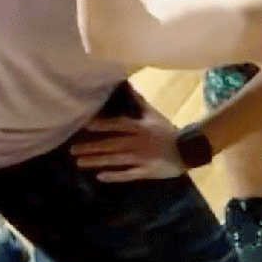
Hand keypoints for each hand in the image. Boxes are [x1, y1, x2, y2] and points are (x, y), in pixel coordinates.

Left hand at [70, 99, 185, 182]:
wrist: (189, 149)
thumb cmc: (168, 131)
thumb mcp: (154, 115)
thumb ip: (138, 102)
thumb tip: (125, 85)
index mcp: (140, 127)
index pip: (117, 125)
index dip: (101, 124)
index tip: (83, 125)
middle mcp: (138, 142)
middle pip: (112, 144)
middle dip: (92, 146)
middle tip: (72, 149)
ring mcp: (141, 158)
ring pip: (116, 159)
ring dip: (97, 160)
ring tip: (79, 162)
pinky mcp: (146, 171)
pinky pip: (128, 174)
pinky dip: (115, 175)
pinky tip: (100, 176)